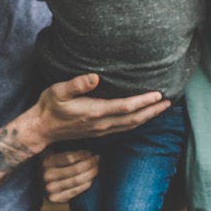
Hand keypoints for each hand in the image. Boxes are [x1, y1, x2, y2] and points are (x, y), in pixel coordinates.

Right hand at [30, 73, 169, 145]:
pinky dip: (137, 122)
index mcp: (94, 112)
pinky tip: (143, 117)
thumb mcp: (57, 91)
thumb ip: (76, 85)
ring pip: (131, 125)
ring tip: (162, 108)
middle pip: (134, 119)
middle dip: (153, 111)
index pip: (125, 107)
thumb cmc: (49, 107)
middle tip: (169, 102)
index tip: (158, 94)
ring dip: (148, 117)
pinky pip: (124, 128)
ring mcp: (101, 130)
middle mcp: (101, 124)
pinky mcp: (100, 132)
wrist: (42, 129)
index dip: (143, 101)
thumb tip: (94, 77)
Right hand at [42, 148, 98, 202]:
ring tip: (96, 168)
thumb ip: (64, 147)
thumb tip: (84, 138)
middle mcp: (47, 176)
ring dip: (91, 174)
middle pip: (76, 169)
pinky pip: (76, 191)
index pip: (70, 157)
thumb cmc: (51, 163)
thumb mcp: (53, 151)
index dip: (83, 155)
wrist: (38, 183)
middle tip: (97, 159)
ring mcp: (50, 189)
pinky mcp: (55, 199)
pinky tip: (91, 179)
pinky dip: (87, 184)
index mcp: (46, 161)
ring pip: (78, 181)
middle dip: (91, 163)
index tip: (90, 153)